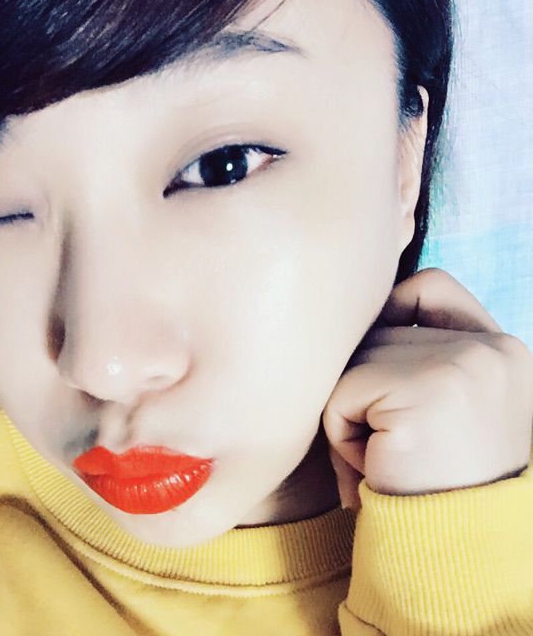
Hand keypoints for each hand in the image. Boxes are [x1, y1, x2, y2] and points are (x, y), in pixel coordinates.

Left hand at [322, 267, 532, 511]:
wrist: (461, 555)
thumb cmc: (442, 486)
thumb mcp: (451, 411)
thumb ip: (422, 360)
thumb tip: (360, 318)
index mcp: (501, 351)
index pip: (432, 287)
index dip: (392, 308)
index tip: (376, 353)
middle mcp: (489, 349)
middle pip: (377, 334)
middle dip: (363, 388)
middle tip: (389, 446)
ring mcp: (461, 365)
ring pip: (353, 363)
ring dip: (350, 415)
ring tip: (385, 460)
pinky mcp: (424, 393)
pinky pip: (341, 395)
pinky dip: (341, 435)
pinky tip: (377, 468)